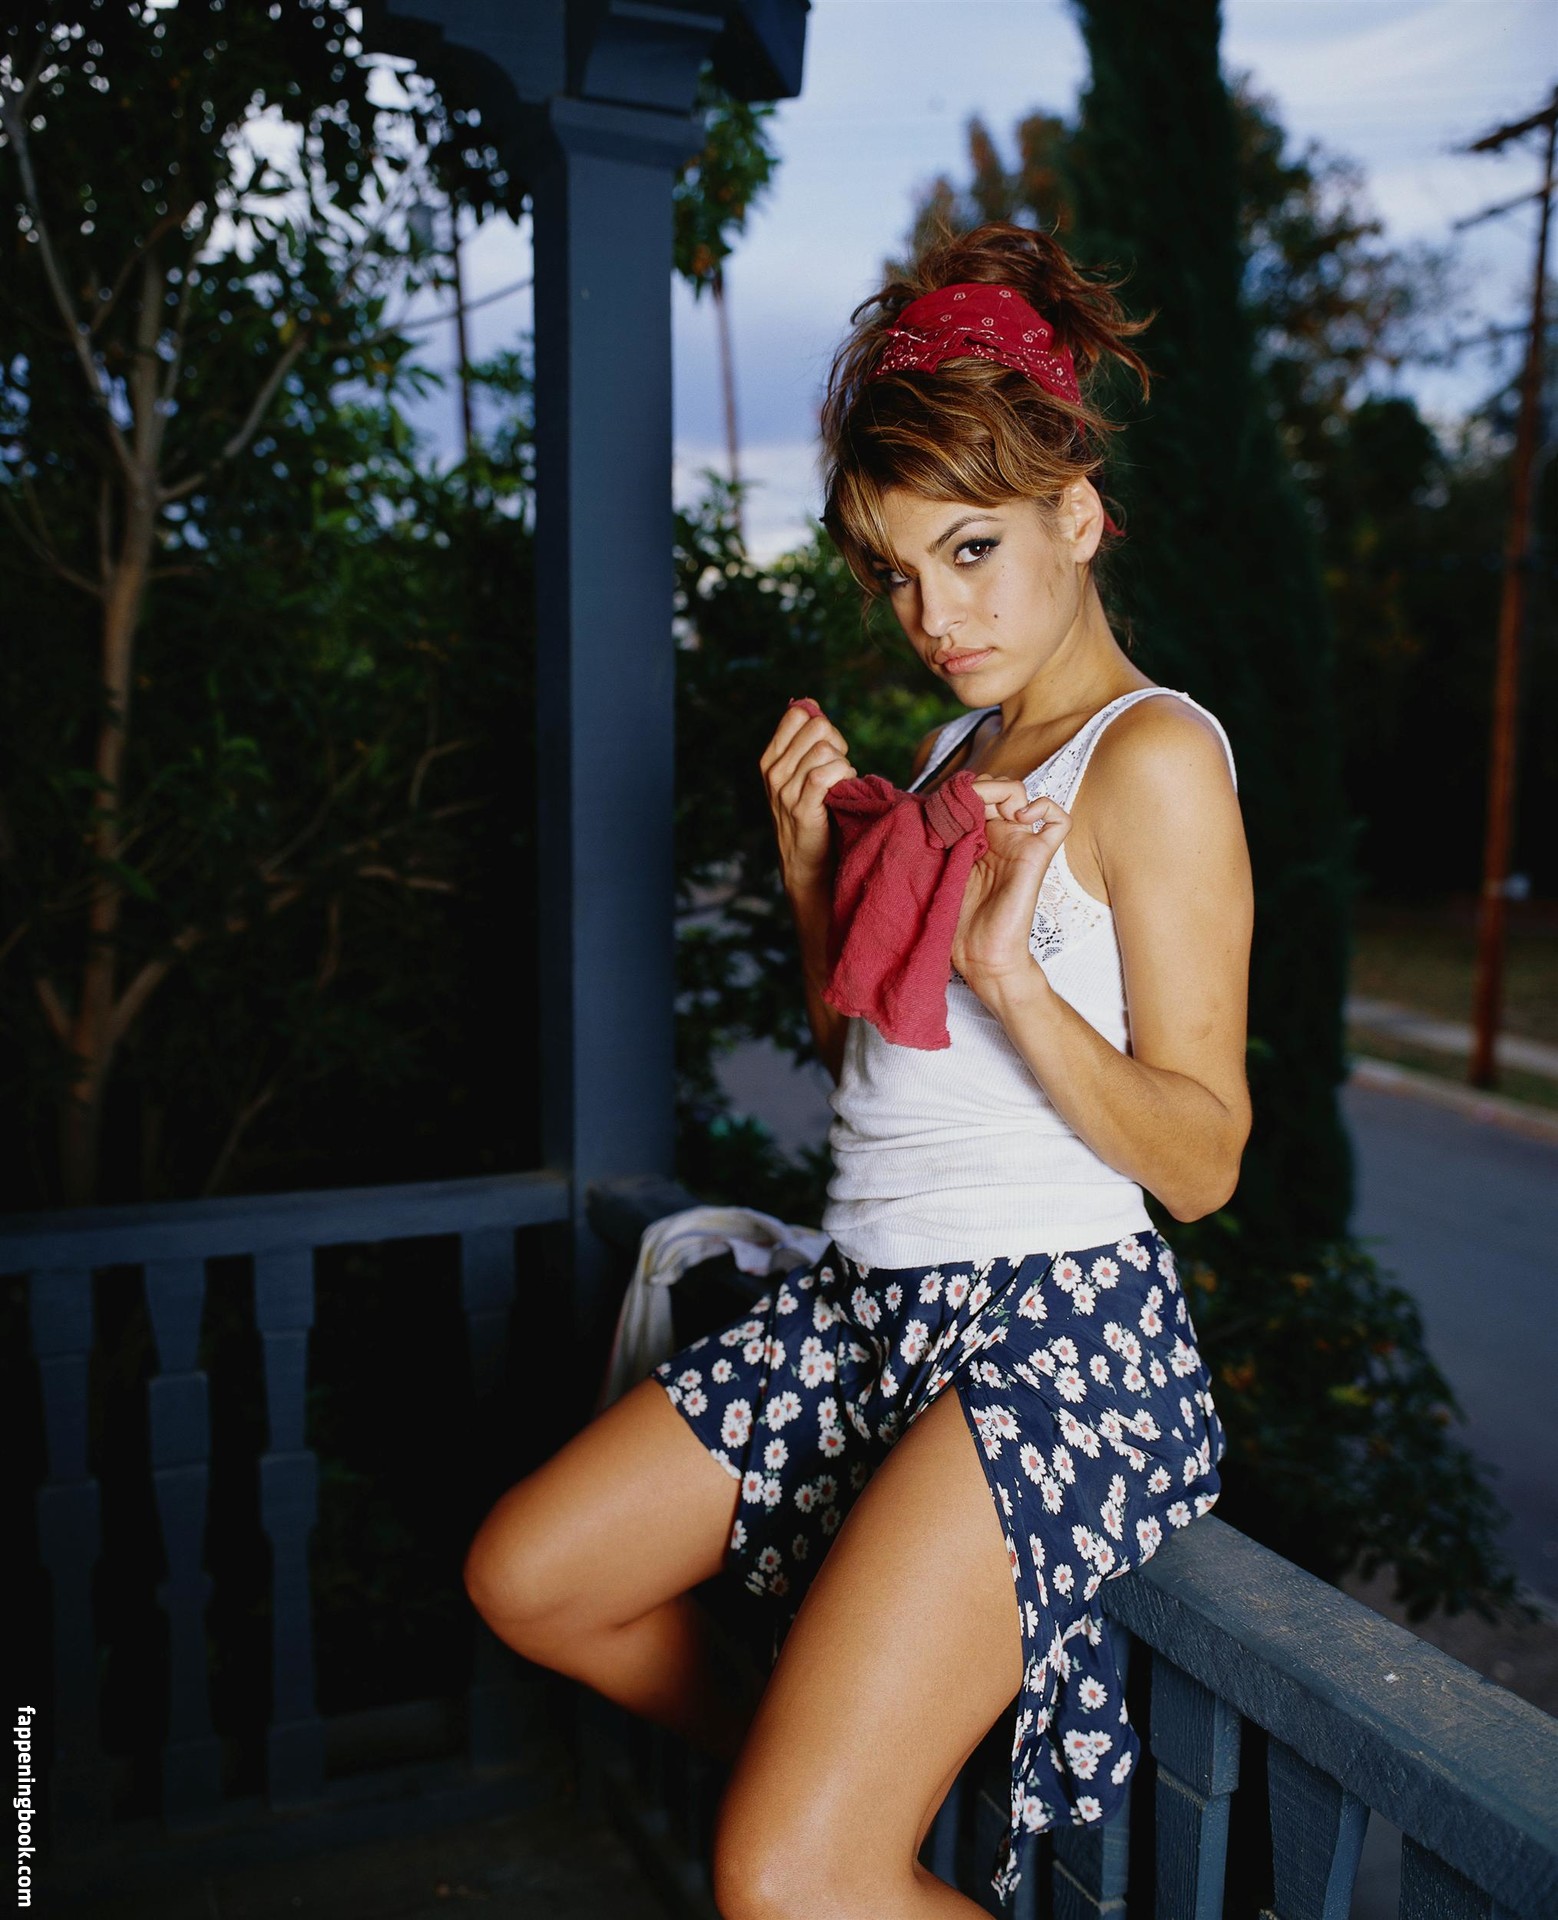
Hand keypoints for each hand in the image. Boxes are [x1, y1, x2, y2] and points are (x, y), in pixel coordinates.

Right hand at [759, 699, 856, 897]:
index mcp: (771, 758)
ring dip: (843, 765)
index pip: (798, 713)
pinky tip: (842, 793)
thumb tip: (811, 705)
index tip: (828, 748)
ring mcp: (784, 790)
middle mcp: (773, 771)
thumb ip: (804, 744)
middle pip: (816, 726)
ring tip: (841, 784)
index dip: (822, 724)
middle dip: (837, 743)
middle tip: (839, 768)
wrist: (806, 865)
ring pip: (824, 750)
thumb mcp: (799, 776)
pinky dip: (843, 779)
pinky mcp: (801, 809)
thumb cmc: (813, 816)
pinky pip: (826, 775)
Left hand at [951, 778, 1070, 994]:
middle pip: (995, 786)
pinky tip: (1021, 817)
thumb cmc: (956, 921)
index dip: (958, 790)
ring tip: (990, 813)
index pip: (972, 792)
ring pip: (1021, 791)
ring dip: (1003, 792)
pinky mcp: (1038, 855)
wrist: (981, 956)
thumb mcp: (938, 869)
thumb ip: (941, 839)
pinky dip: (1044, 806)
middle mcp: (998, 836)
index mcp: (973, 838)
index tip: (942, 808)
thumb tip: (934, 806)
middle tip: (963, 810)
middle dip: (977, 788)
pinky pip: (1059, 819)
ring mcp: (1020, 843)